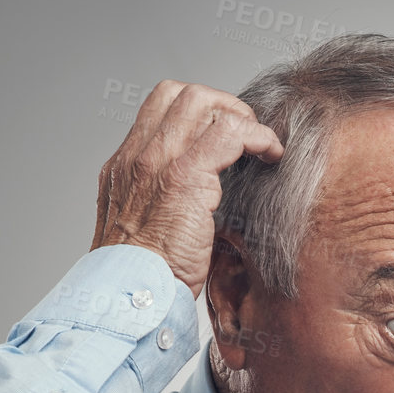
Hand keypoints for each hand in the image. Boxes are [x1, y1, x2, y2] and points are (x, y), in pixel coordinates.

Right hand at [89, 80, 283, 295]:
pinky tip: (270, 152)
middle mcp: (137, 157)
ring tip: (260, 142)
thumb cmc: (142, 280)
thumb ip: (158, 206)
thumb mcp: (140, 233)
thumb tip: (192, 204)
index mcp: (123, 168)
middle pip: (179, 93)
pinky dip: (257, 135)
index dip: (195, 111)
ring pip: (202, 102)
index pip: (158, 110)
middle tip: (244, 131)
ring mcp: (159, 163)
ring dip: (240, 115)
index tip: (219, 132)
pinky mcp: (186, 177)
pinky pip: (229, 132)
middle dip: (220, 103)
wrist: (131, 299)